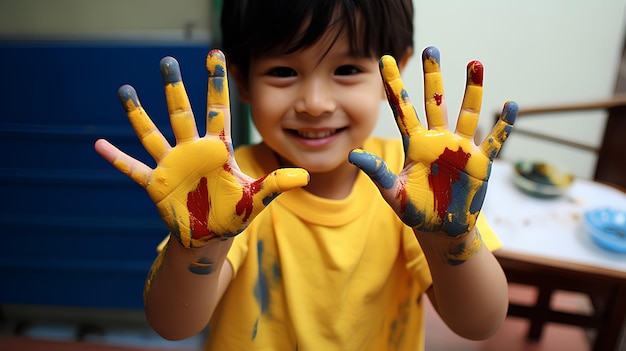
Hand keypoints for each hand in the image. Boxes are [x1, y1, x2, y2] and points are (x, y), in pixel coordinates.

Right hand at [95, 50, 308, 247]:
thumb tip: (304, 177)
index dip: (216, 83)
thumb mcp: (255, 199)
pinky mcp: (156, 184)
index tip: (215, 54)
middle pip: (181, 113)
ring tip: (126, 90)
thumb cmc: (233, 214)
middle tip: (167, 62)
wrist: (210, 237)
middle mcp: (192, 150)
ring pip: (152, 134)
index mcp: (217, 149)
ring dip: (139, 115)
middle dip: (174, 88)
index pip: (218, 109)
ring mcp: (171, 165)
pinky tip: (98, 145)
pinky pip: (133, 169)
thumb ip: (276, 185)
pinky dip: (117, 159)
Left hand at [349, 47, 516, 236]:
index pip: (403, 109)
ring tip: (474, 63)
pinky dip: (504, 125)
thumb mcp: (394, 193)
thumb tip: (353, 155)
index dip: (394, 86)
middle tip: (431, 49)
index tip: (384, 60)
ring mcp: (460, 149)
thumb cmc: (416, 211)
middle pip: (435, 102)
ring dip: (472, 89)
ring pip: (467, 113)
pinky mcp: (480, 163)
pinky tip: (510, 105)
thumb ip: (377, 173)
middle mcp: (438, 140)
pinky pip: (494, 140)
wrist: (442, 230)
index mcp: (416, 145)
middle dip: (433, 76)